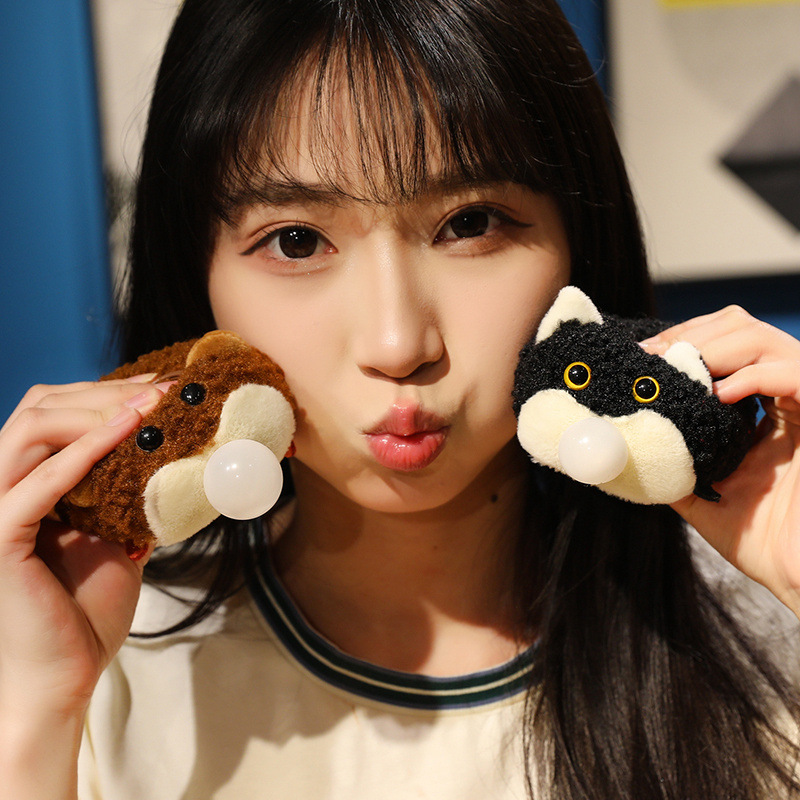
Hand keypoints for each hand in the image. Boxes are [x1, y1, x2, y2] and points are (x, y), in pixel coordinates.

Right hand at [0, 377, 163, 739]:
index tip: (159, 386)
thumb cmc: (85, 611)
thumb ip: (127, 497)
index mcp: (23, 486)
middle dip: (102, 392)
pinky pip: (36, 484)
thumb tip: (174, 460)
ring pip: (28, 431)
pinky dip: (82, 452)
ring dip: (93, 411)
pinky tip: (127, 433)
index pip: (51, 415)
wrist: (65, 675)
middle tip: (160, 390)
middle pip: (37, 409)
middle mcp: (0, 490)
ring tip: (149, 406)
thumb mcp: (116, 537)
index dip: (102, 393)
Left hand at [642, 305, 799, 616]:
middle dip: (692, 334)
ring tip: (679, 368)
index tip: (643, 356)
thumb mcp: (704, 497)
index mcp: (762, 413)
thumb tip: (626, 451)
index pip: (725, 347)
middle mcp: (785, 401)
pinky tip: (719, 393)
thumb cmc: (764, 544)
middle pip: (743, 330)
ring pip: (766, 340)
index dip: (684, 341)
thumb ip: (674, 468)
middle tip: (653, 356)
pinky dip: (754, 375)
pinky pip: (795, 375)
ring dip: (713, 347)